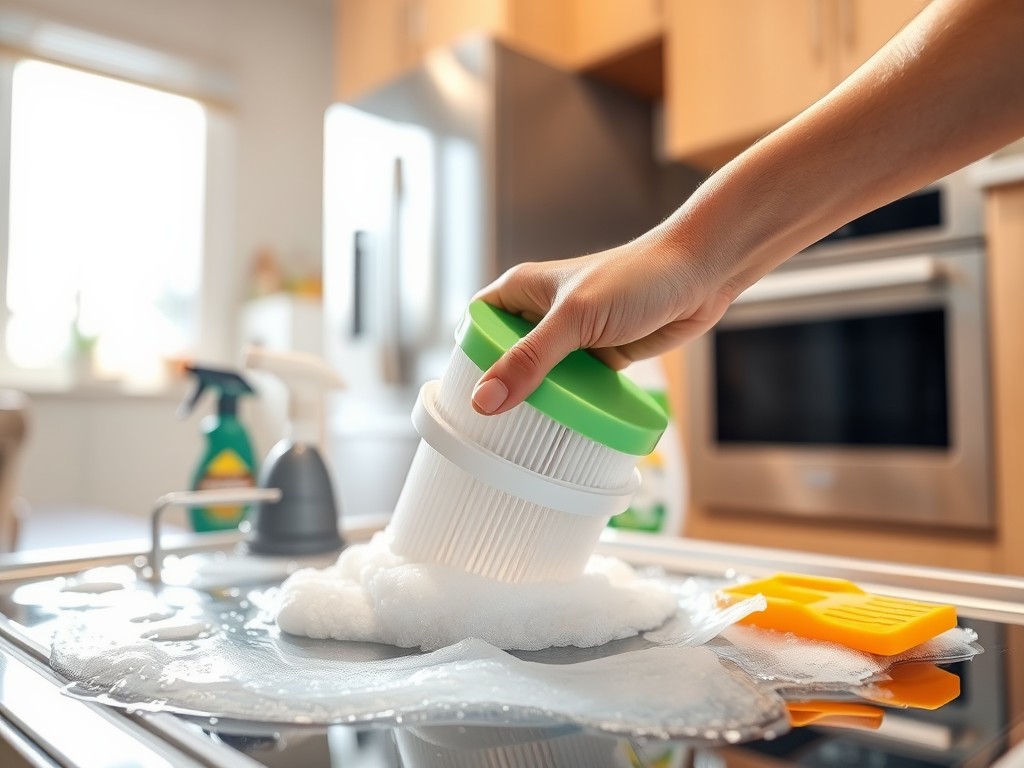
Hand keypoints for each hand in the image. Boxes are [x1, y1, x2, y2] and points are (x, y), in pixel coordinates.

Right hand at [470, 233, 734, 415]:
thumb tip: (486, 399)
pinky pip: (574, 387)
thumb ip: (530, 360)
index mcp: (522, 290)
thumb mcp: (574, 320)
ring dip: (539, 399)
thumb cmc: (638, 277)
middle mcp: (542, 312)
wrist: (699, 275)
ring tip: (525, 434)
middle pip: (506, 357)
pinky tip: (565, 425)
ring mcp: (572, 336)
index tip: (464, 396)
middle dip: (503, 388)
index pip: (476, 325)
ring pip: (541, 376)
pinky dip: (571, 403)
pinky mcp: (600, 356)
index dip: (467, 357)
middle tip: (493, 427)